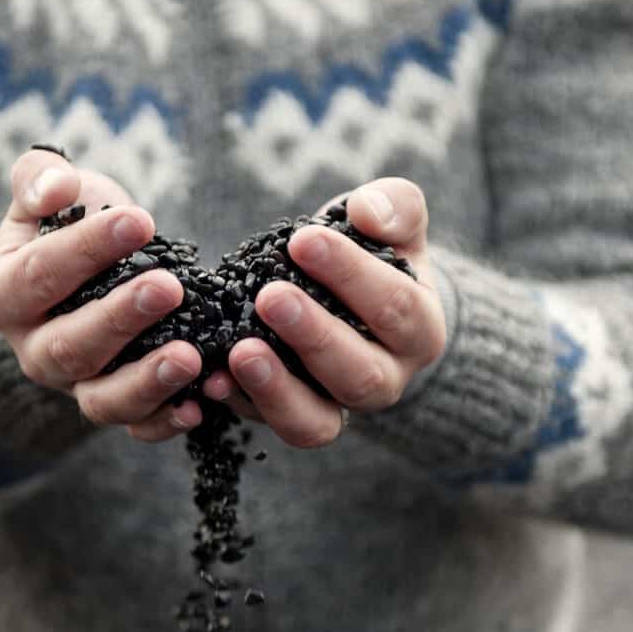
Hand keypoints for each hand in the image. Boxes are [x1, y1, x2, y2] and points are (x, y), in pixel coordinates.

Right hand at [0, 148, 203, 443]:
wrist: (87, 270)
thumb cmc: (69, 221)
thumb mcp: (48, 189)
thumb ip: (40, 177)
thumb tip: (56, 188)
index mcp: (7, 296)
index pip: (41, 274)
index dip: (88, 248)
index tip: (140, 220)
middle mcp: (35, 351)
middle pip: (71, 346)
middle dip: (121, 318)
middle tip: (170, 287)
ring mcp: (74, 386)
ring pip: (101, 400)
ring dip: (147, 382)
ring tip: (190, 358)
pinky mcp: (114, 406)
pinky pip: (136, 427)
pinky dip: (167, 422)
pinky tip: (200, 405)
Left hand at [202, 178, 446, 448]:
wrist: (349, 296)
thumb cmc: (370, 252)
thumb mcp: (391, 221)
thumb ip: (393, 207)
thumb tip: (368, 212)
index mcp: (420, 329)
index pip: (394, 306)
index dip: (349, 274)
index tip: (302, 240)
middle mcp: (387, 379)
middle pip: (360, 373)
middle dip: (313, 335)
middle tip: (269, 297)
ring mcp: (338, 407)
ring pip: (318, 422)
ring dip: (276, 388)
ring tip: (240, 351)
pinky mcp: (295, 418)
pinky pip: (273, 424)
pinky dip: (242, 404)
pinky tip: (212, 378)